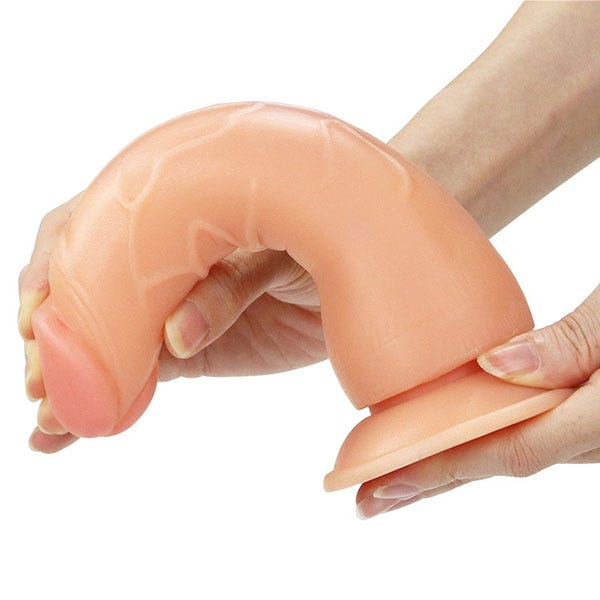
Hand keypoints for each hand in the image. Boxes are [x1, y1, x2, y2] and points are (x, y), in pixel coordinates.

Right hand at [19, 195, 325, 452]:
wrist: (360, 282)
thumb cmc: (321, 245)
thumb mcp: (277, 253)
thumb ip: (226, 288)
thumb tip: (176, 336)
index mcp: (165, 213)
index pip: (85, 230)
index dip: (54, 273)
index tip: (39, 319)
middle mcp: (155, 262)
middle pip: (79, 292)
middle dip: (54, 338)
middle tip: (45, 382)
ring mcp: (164, 310)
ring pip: (98, 342)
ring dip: (65, 380)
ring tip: (53, 422)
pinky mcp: (184, 354)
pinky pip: (132, 377)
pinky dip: (95, 406)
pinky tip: (55, 438)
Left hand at [356, 285, 599, 518]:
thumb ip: (570, 343)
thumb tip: (496, 365)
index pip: (508, 450)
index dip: (440, 469)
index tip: (382, 484)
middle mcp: (598, 436)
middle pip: (502, 461)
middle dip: (434, 480)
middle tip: (374, 497)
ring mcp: (597, 430)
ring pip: (517, 449)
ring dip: (460, 460)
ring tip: (405, 472)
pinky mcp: (594, 416)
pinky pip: (535, 431)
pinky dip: (491, 436)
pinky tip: (463, 432)